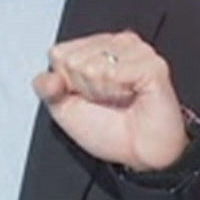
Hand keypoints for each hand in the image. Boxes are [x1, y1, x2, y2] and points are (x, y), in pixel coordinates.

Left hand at [33, 31, 187, 172]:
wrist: (140, 155)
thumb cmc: (111, 131)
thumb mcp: (66, 111)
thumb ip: (48, 89)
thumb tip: (46, 77)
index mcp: (95, 49)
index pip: (59, 54)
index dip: (68, 82)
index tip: (87, 97)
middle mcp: (116, 45)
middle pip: (74, 60)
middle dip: (85, 88)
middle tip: (107, 101)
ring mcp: (137, 52)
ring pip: (95, 66)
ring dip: (104, 92)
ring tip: (121, 99)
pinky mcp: (153, 64)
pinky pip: (118, 72)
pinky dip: (121, 91)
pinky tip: (133, 96)